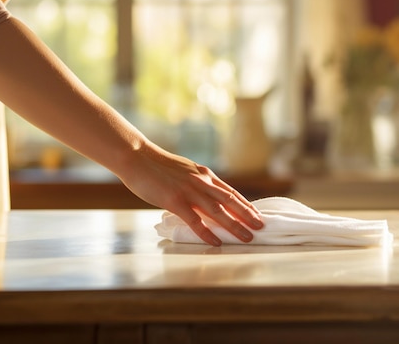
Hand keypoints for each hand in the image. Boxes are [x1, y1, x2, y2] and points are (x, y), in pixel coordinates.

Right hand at [119, 143, 263, 245]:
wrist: (137, 156)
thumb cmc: (157, 165)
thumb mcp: (184, 170)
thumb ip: (197, 182)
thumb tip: (206, 194)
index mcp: (204, 174)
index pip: (231, 191)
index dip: (246, 204)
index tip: (257, 215)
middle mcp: (201, 182)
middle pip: (230, 201)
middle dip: (248, 215)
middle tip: (261, 227)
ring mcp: (189, 191)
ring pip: (218, 211)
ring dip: (235, 225)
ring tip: (247, 237)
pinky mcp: (175, 200)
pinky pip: (195, 220)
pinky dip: (207, 232)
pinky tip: (216, 241)